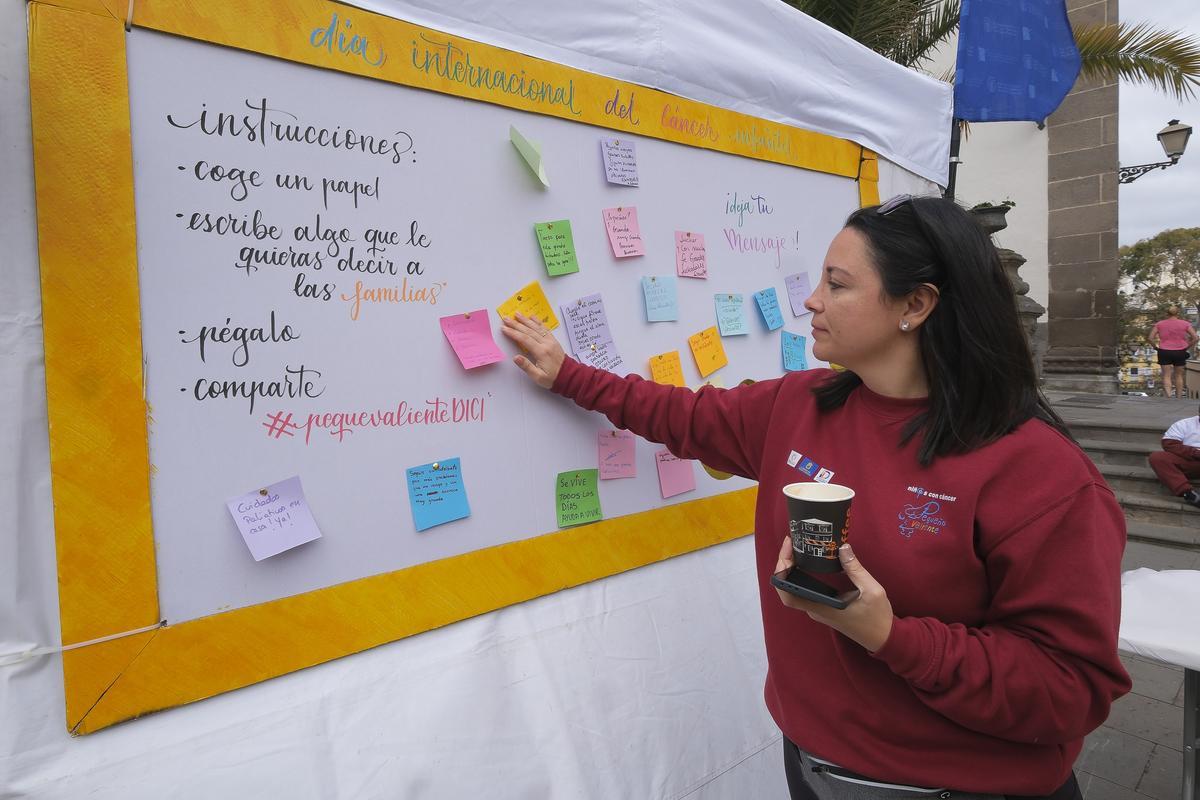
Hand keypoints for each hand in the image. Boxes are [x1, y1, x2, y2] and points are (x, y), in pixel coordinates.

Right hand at [500, 312, 565, 388]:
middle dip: (516, 324)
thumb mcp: (538, 377)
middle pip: (529, 331)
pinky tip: (532, 317)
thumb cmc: (552, 378)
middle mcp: (546, 344)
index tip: (504, 328)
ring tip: (517, 314)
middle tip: (506, 319)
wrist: (568, 375)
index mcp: (541, 352)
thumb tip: (516, 358)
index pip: (525, 339)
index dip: (513, 333)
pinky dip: (538, 322)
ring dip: (526, 320)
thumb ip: (527, 367)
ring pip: (536, 328)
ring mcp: (550, 341)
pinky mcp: (553, 340)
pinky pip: (545, 328)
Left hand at [773, 536, 894, 652]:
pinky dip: (800, 574)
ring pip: (794, 589)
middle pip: (787, 588)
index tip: (788, 551)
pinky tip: (807, 561)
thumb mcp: (871, 590)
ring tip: (797, 548)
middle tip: (792, 543)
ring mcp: (818, 609)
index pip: (789, 595)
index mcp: (822, 607)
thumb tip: (843, 548)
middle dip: (784, 564)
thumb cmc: (877, 617)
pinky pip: (804, 590)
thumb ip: (855, 569)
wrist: (883, 637)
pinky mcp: (823, 607)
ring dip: (791, 569)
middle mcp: (815, 609)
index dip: (781, 573)